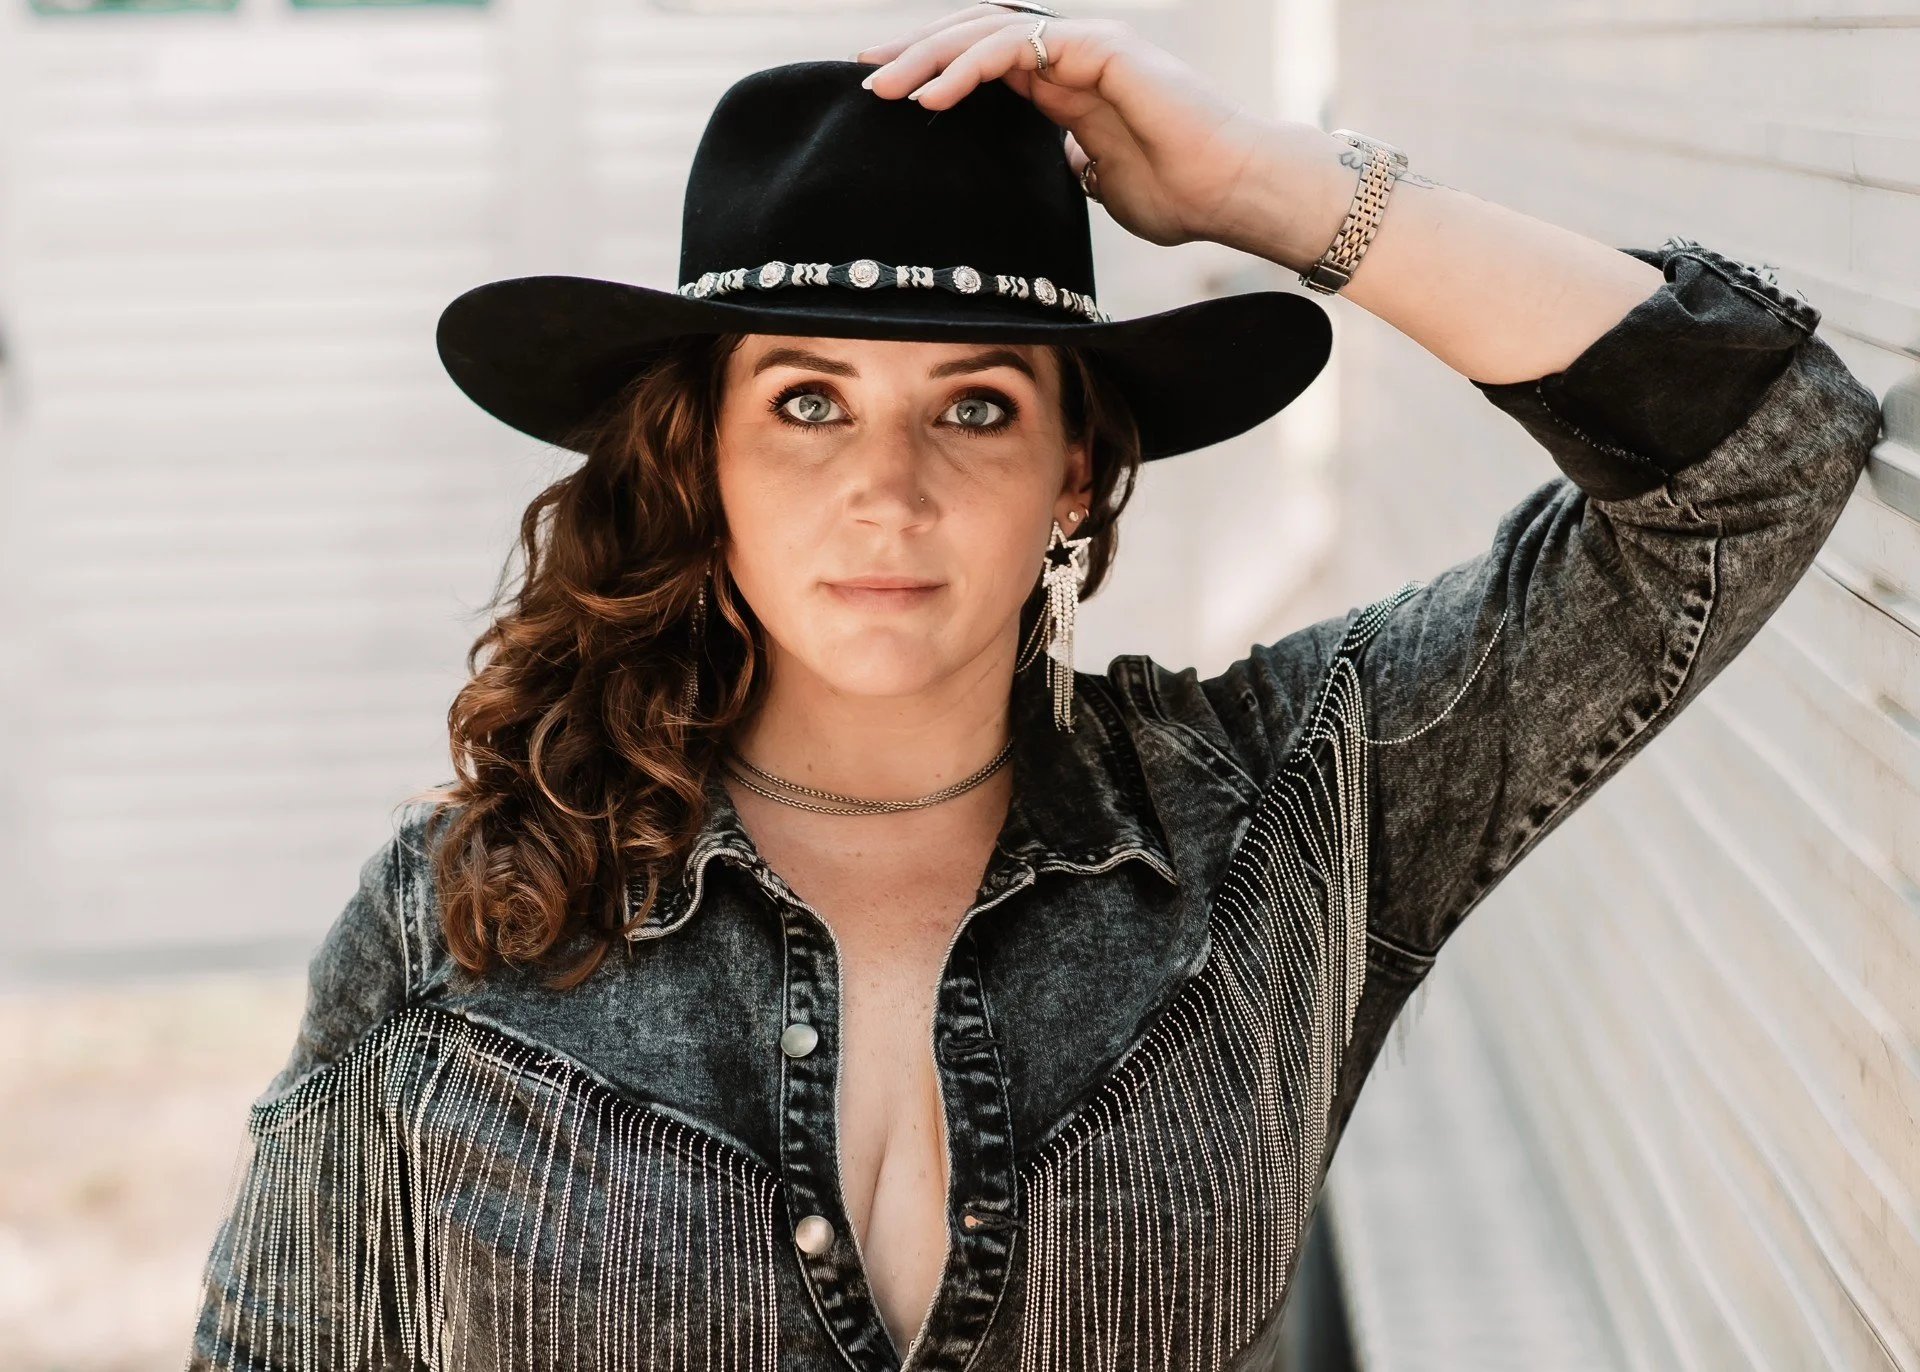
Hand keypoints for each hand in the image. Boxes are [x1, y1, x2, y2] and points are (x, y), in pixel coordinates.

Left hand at [853, 6, 1336, 258]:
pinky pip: (1016, 48)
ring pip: (988, 33)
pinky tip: (933, 97)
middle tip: (864, 79)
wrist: (1231, 192)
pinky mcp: (1097, 47)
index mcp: (1068, 84)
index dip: (935, 72)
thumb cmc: (1180, 196)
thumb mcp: (1098, 186)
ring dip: (928, 57)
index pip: (986, 64)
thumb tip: (1035, 180)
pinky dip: (967, 67)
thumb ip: (1063, 170)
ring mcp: (1085, 44)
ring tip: (884, 88)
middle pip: (977, 39)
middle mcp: (1073, 54)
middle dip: (916, 55)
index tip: (886, 95)